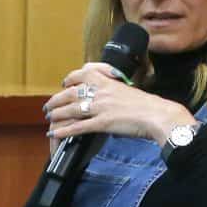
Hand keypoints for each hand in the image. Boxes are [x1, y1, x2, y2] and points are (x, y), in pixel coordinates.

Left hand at [44, 63, 194, 145]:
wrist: (157, 115)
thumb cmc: (147, 105)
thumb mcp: (128, 90)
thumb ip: (113, 90)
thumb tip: (105, 96)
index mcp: (108, 81)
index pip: (83, 73)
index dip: (70, 79)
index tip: (64, 84)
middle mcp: (102, 92)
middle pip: (71, 93)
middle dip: (57, 100)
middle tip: (49, 106)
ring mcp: (101, 107)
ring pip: (71, 109)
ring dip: (57, 114)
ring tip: (49, 118)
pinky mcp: (103, 123)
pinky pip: (78, 126)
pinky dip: (64, 130)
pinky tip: (55, 132)